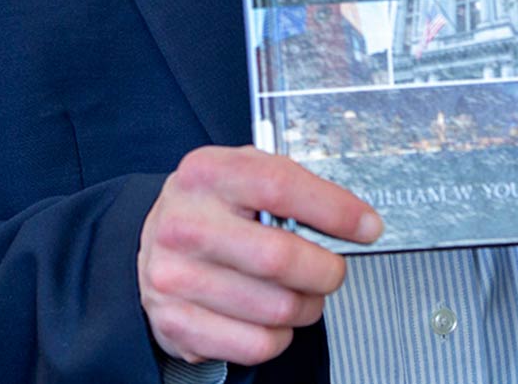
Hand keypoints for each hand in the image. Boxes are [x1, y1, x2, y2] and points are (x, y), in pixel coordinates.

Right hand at [137, 145, 381, 366]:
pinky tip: (267, 316)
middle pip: (281, 257)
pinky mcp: (175, 323)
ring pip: (276, 308)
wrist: (151, 246)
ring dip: (304, 306)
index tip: (366, 226)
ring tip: (297, 292)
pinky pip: (257, 344)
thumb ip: (293, 189)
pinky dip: (278, 336)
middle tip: (330, 270)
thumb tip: (359, 223)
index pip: (279, 186)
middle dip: (325, 270)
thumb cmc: (212, 210)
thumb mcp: (243, 176)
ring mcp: (174, 276)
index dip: (334, 210)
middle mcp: (184, 223)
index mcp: (206, 173)